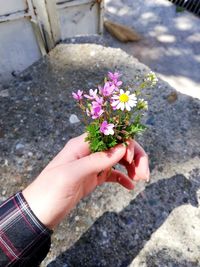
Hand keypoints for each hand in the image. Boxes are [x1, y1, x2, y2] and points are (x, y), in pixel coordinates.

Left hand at [22, 133, 148, 228]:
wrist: (39, 212)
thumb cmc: (50, 190)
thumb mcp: (72, 174)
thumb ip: (97, 160)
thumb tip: (122, 148)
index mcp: (82, 144)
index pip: (111, 134)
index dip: (125, 143)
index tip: (130, 160)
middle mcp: (89, 151)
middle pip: (118, 146)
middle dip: (134, 156)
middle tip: (144, 174)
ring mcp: (92, 165)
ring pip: (118, 159)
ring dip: (132, 166)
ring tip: (140, 179)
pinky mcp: (93, 178)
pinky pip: (113, 173)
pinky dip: (123, 177)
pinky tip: (130, 186)